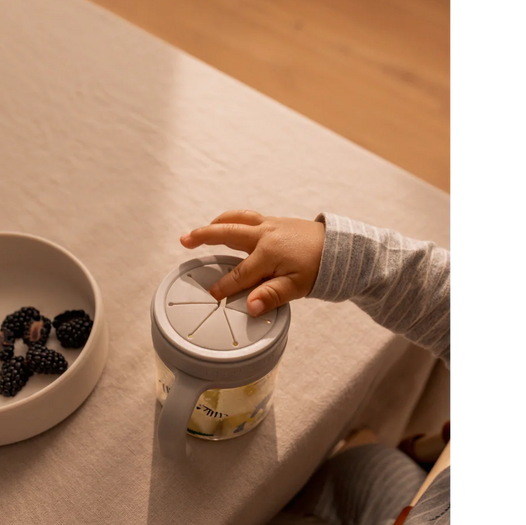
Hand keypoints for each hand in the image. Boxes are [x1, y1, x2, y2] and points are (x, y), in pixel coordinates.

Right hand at [180, 210, 324, 315]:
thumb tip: (249, 307)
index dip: (224, 287)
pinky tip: (228, 225)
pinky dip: (232, 220)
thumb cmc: (319, 268)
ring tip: (201, 230)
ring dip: (216, 224)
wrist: (341, 248)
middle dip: (204, 237)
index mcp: (268, 253)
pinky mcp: (276, 222)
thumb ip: (270, 296)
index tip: (212, 295)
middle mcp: (265, 235)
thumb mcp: (296, 288)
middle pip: (227, 234)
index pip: (239, 275)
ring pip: (237, 220)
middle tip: (184, 240)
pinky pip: (248, 217)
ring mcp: (270, 225)